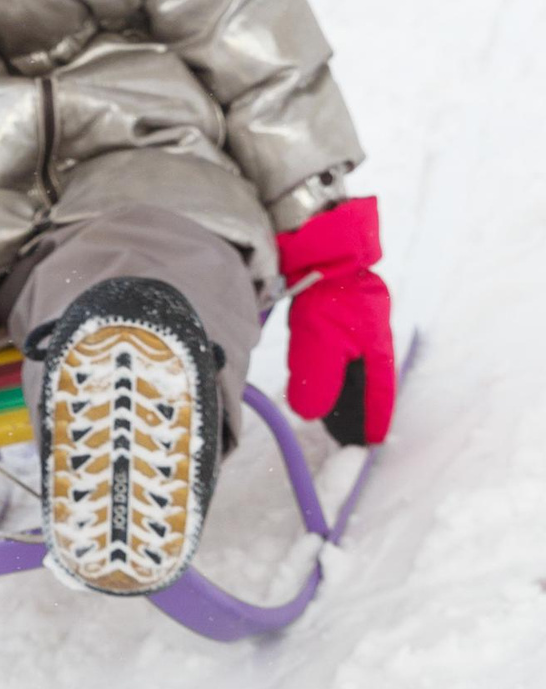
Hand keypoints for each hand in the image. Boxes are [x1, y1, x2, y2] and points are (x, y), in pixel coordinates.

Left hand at [276, 195, 394, 447]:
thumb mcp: (318, 339)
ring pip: (350, 369)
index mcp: (374, 347)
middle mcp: (367, 338)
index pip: (377, 393)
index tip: (371, 445)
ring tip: (333, 421)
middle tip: (349, 439)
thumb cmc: (323, 290)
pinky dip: (331, 374)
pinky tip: (318, 384)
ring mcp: (353, 325)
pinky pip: (337, 353)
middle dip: (357, 411)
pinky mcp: (335, 314)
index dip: (374, 419)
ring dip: (343, 395)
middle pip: (365, 383)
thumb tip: (312, 413)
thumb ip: (319, 377)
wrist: (316, 243)